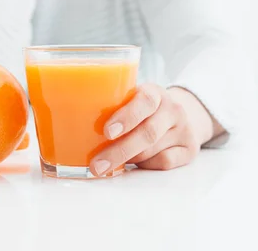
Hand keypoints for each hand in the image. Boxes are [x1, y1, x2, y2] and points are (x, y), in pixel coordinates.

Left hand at [89, 85, 219, 175]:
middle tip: (97, 164)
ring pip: (152, 150)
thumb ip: (110, 107)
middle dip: (119, 151)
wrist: (178, 117)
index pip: (144, 101)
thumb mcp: (129, 101)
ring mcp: (184, 129)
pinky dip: (146, 165)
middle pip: (147, 133)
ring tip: (110, 161)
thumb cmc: (141, 111)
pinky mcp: (190, 149)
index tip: (107, 132)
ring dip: (129, 159)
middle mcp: (172, 108)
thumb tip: (67, 126)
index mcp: (154, 92)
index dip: (126, 117)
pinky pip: (164, 162)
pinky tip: (137, 162)